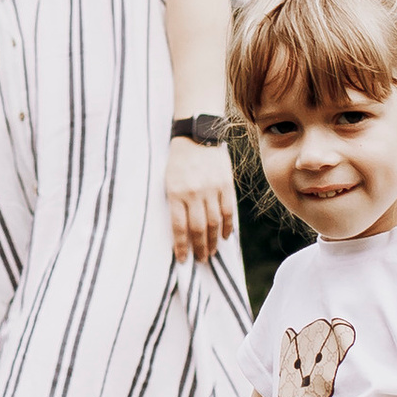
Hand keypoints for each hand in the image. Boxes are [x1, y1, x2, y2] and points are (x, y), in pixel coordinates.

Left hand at [164, 137, 237, 265]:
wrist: (196, 136)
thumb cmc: (178, 161)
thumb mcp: (168, 181)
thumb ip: (175, 204)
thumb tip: (181, 231)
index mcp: (176, 193)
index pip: (179, 227)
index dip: (181, 246)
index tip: (183, 260)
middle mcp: (194, 193)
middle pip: (198, 229)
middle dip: (199, 248)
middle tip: (200, 260)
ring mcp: (211, 189)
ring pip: (214, 223)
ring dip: (213, 241)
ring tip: (211, 253)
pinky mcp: (225, 185)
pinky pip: (228, 211)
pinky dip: (227, 226)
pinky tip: (225, 236)